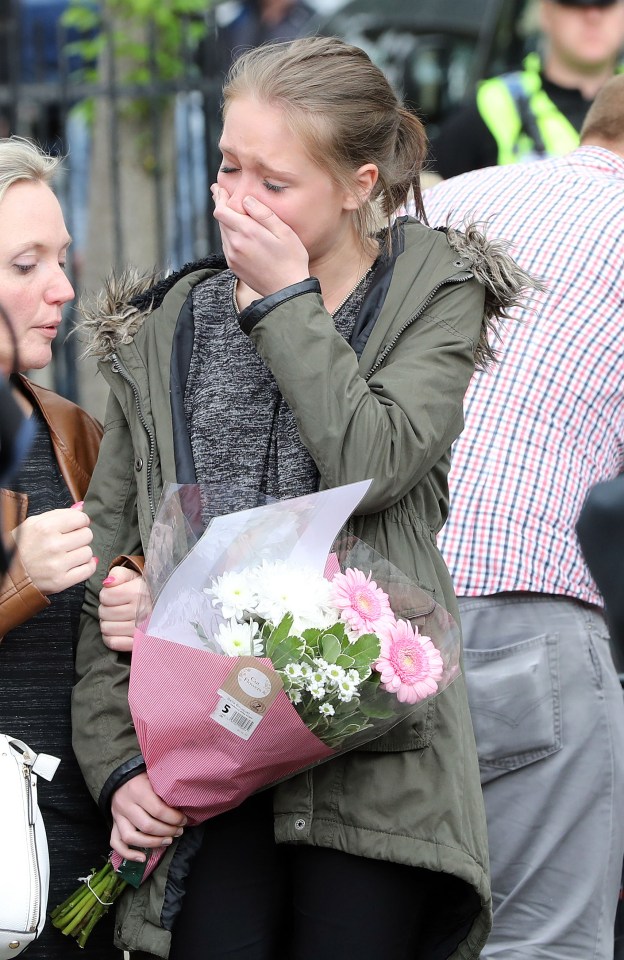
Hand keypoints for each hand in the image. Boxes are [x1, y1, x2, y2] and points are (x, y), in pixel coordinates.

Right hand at [12, 503, 96, 594]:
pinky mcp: (61, 581)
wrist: (8, 573)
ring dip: (82, 553)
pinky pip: (88, 570)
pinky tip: (77, 564)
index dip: (81, 521)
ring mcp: (57, 565)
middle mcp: (52, 545)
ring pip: (88, 553)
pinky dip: (87, 567)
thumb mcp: (33, 524)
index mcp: (45, 527)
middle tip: (70, 541)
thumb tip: (82, 508)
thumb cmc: (21, 546)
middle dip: (81, 537)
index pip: (81, 519)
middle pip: (87, 535)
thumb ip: (59, 514)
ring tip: (69, 554)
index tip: (76, 526)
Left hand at [99, 566, 142, 651]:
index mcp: (137, 592)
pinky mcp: (138, 642)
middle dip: (106, 609)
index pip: (105, 596)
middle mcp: (140, 610)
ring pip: (106, 628)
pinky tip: (117, 631)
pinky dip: (110, 638)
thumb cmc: (143, 589)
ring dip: (107, 623)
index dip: (106, 595)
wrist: (163, 604)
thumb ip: (118, 574)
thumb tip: (107, 583)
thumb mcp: (133, 576)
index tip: (114, 595)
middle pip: (104, 613)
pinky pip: (113, 643)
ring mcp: (140, 629)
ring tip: (117, 618)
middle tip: (115, 607)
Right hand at [110, 773, 186, 860]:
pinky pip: (116, 843)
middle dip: (167, 831)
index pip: (158, 810)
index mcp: (138, 791)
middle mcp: (125, 805)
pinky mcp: (113, 824)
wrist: (120, 776)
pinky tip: (142, 858)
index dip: (174, 818)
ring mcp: (117, 816)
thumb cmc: (143, 778)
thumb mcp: (154, 778)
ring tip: (167, 841)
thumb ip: (164, 791)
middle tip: (179, 831)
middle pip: (147, 826)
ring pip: (131, 837)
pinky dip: (128, 854)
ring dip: (152, 843)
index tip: (184, 820)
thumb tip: (184, 806)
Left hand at [211, 183, 309, 297]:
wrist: (287, 292)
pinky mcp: (234, 267)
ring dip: (226, 221)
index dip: (219, 197)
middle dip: (221, 206)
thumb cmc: (291, 259)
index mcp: (246, 232)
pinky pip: (227, 246)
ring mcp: (233, 257)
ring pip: (223, 233)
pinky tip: (237, 233)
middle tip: (220, 193)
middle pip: (220, 220)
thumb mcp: (284, 232)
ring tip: (230, 212)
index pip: (221, 210)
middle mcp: (235, 244)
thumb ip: (264, 214)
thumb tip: (247, 200)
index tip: (220, 188)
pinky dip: (229, 235)